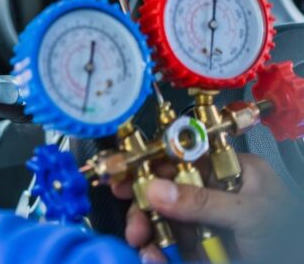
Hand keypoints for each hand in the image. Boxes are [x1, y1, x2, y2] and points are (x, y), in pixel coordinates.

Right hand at [112, 154, 289, 261]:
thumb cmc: (294, 237)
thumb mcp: (250, 214)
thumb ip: (203, 201)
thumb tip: (157, 188)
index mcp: (234, 172)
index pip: (185, 158)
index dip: (153, 164)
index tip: (125, 173)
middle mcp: (217, 193)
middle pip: (167, 189)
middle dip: (145, 204)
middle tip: (133, 220)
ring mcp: (208, 222)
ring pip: (164, 219)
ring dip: (147, 230)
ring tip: (142, 243)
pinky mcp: (202, 249)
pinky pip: (171, 245)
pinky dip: (157, 252)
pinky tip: (153, 257)